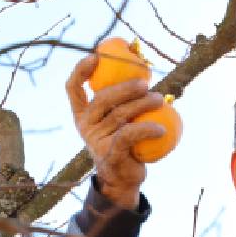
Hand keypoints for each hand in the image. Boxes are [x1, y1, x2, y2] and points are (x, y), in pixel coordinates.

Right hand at [66, 53, 166, 208]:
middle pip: (103, 99)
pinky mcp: (111, 153)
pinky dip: (148, 129)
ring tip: (160, 99)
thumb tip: (144, 73)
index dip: (81, 70)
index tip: (96, 57)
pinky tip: (162, 128)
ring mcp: (96, 141)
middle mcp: (85, 126)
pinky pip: (130, 135)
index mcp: (82, 114)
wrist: (122, 179)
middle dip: (125, 87)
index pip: (73, 89)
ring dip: (143, 104)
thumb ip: (121, 103)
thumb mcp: (116, 122)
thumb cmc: (123, 144)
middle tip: (145, 83)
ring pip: (120, 115)